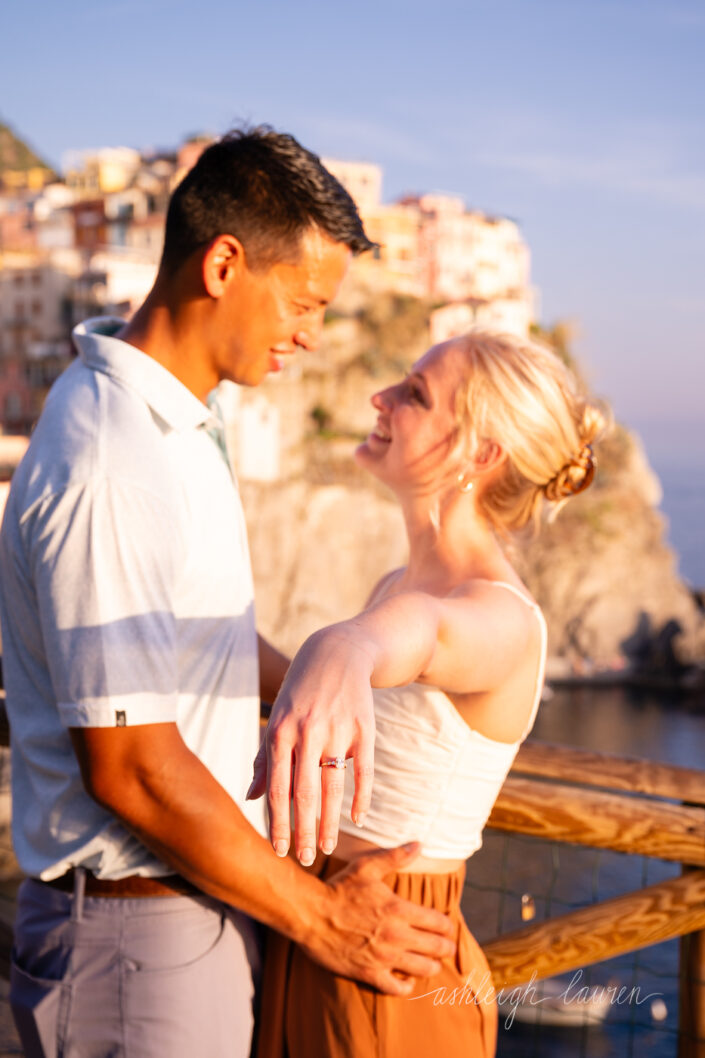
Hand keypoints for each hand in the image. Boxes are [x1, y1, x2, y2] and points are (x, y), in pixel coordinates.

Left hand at [247, 628, 375, 863]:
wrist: (338, 652)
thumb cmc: (301, 691)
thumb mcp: (277, 718)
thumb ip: (265, 759)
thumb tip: (251, 798)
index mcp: (280, 732)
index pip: (277, 789)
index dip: (277, 823)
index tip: (278, 852)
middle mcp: (308, 733)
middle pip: (305, 794)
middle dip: (304, 832)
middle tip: (305, 861)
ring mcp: (338, 731)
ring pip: (334, 787)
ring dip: (331, 822)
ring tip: (329, 848)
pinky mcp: (364, 729)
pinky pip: (364, 770)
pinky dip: (362, 796)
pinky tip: (358, 818)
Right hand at [304, 843, 456, 993]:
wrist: (310, 914)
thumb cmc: (339, 888)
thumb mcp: (367, 866)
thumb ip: (395, 857)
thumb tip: (418, 844)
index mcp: (399, 909)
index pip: (439, 923)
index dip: (447, 926)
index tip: (446, 927)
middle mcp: (396, 935)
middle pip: (437, 948)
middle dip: (446, 947)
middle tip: (446, 947)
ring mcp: (383, 957)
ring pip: (423, 969)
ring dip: (432, 966)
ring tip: (431, 962)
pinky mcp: (369, 974)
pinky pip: (398, 988)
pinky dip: (407, 985)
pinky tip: (407, 978)